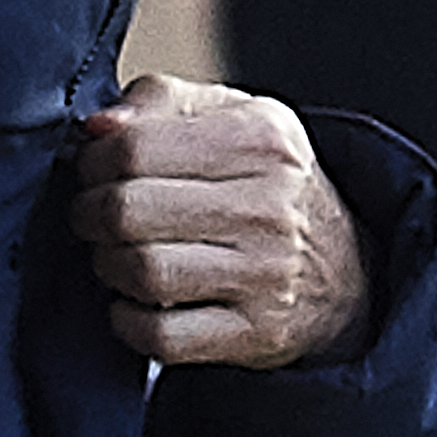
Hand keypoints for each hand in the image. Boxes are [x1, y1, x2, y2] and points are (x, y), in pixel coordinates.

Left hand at [71, 74, 369, 369]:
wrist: (347, 271)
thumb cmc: (266, 184)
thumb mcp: (234, 119)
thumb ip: (162, 101)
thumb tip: (97, 126)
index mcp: (260, 139)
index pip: (133, 148)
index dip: (91, 162)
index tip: (91, 172)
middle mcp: (270, 205)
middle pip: (127, 210)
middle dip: (89, 216)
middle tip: (92, 218)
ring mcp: (267, 274)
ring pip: (141, 272)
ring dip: (107, 267)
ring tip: (115, 257)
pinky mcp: (257, 333)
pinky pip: (161, 335)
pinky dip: (129, 321)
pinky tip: (136, 303)